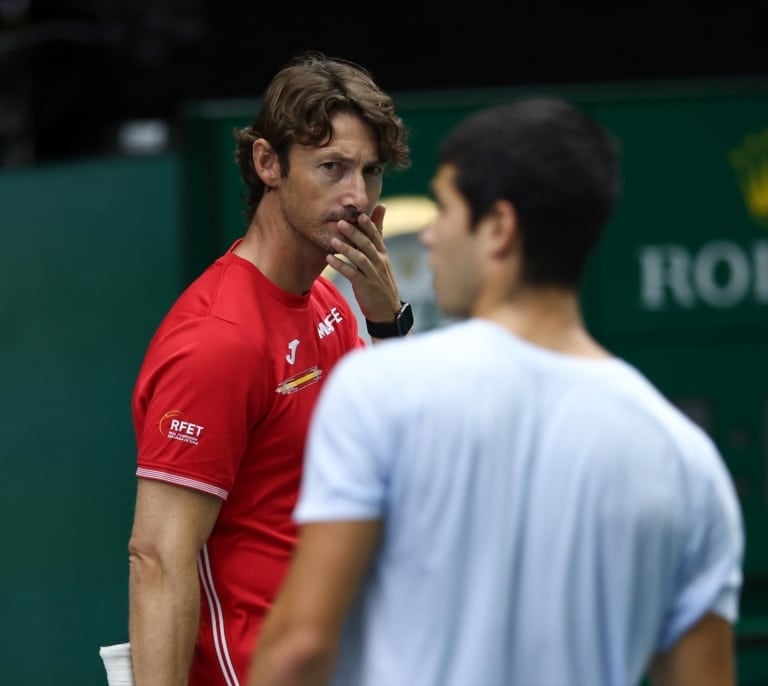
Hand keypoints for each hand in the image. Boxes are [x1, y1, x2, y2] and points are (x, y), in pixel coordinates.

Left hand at [326, 204, 400, 321]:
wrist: (387, 309)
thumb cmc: (380, 280)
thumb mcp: (381, 258)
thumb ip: (377, 236)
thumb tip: (380, 209)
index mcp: (382, 254)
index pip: (376, 236)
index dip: (368, 225)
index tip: (359, 214)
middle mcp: (379, 262)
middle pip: (366, 245)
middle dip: (354, 233)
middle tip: (340, 223)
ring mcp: (373, 274)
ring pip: (360, 258)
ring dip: (346, 249)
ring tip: (333, 240)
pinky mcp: (365, 286)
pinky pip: (352, 274)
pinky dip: (340, 266)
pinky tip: (329, 259)